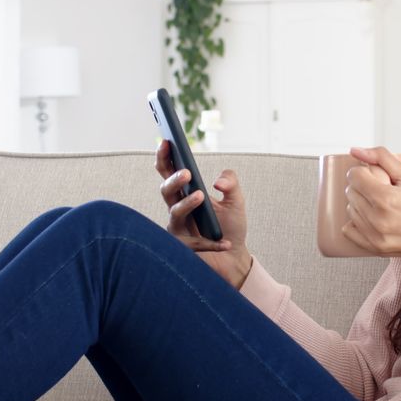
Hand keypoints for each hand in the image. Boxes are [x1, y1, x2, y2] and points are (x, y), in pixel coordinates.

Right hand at [155, 140, 252, 288]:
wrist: (235, 259)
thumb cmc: (230, 228)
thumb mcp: (236, 201)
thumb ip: (231, 183)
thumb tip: (218, 182)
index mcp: (186, 194)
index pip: (170, 172)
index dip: (165, 157)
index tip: (166, 140)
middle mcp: (178, 210)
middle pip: (165, 191)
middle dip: (173, 180)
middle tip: (187, 172)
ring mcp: (178, 229)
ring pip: (174, 214)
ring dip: (186, 205)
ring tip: (201, 196)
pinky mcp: (184, 249)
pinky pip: (193, 242)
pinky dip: (211, 242)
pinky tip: (224, 242)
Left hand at [343, 146, 400, 284]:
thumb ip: (382, 159)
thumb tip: (356, 150)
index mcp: (386, 198)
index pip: (354, 176)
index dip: (364, 170)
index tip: (377, 174)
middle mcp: (378, 220)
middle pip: (351, 192)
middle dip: (363, 185)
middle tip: (384, 188)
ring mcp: (376, 237)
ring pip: (351, 210)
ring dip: (361, 203)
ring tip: (383, 203)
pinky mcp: (377, 250)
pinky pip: (350, 230)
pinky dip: (358, 221)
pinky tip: (374, 217)